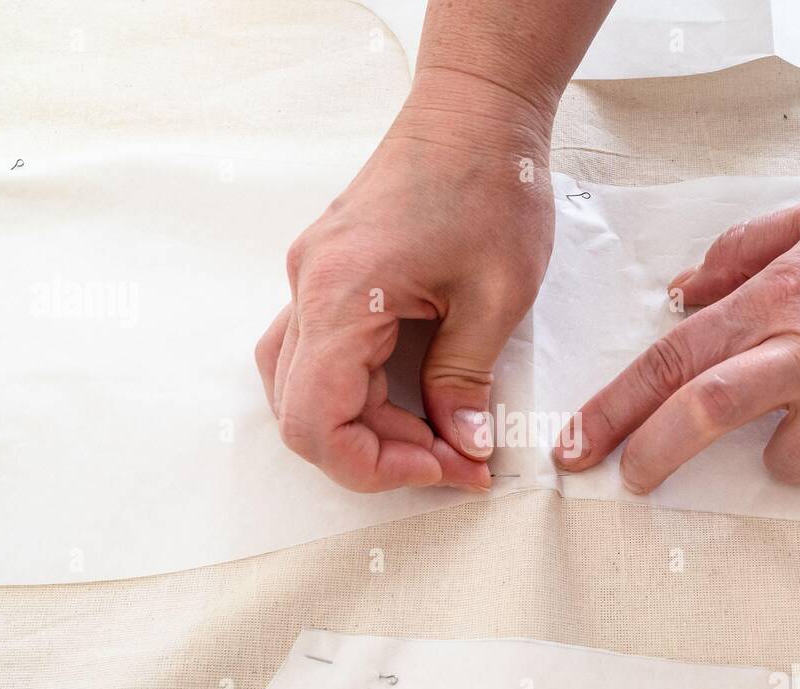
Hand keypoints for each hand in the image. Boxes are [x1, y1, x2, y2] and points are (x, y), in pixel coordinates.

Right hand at [257, 77, 553, 491]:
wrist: (475, 109)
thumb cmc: (490, 182)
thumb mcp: (496, 297)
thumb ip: (466, 382)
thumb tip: (462, 444)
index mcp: (341, 295)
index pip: (315, 422)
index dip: (376, 467)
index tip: (444, 468)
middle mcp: (308, 289)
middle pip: (304, 413)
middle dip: (380, 452)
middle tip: (457, 456)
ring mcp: (312, 279)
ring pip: (303, 386)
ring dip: (365, 425)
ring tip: (437, 431)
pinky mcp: (330, 274)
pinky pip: (321, 353)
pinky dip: (361, 389)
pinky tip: (414, 394)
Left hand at [555, 165, 799, 490]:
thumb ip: (744, 255)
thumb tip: (680, 297)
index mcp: (791, 294)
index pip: (676, 360)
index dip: (615, 409)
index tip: (577, 447)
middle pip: (708, 417)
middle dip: (654, 456)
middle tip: (634, 477)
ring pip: (795, 463)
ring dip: (796, 442)